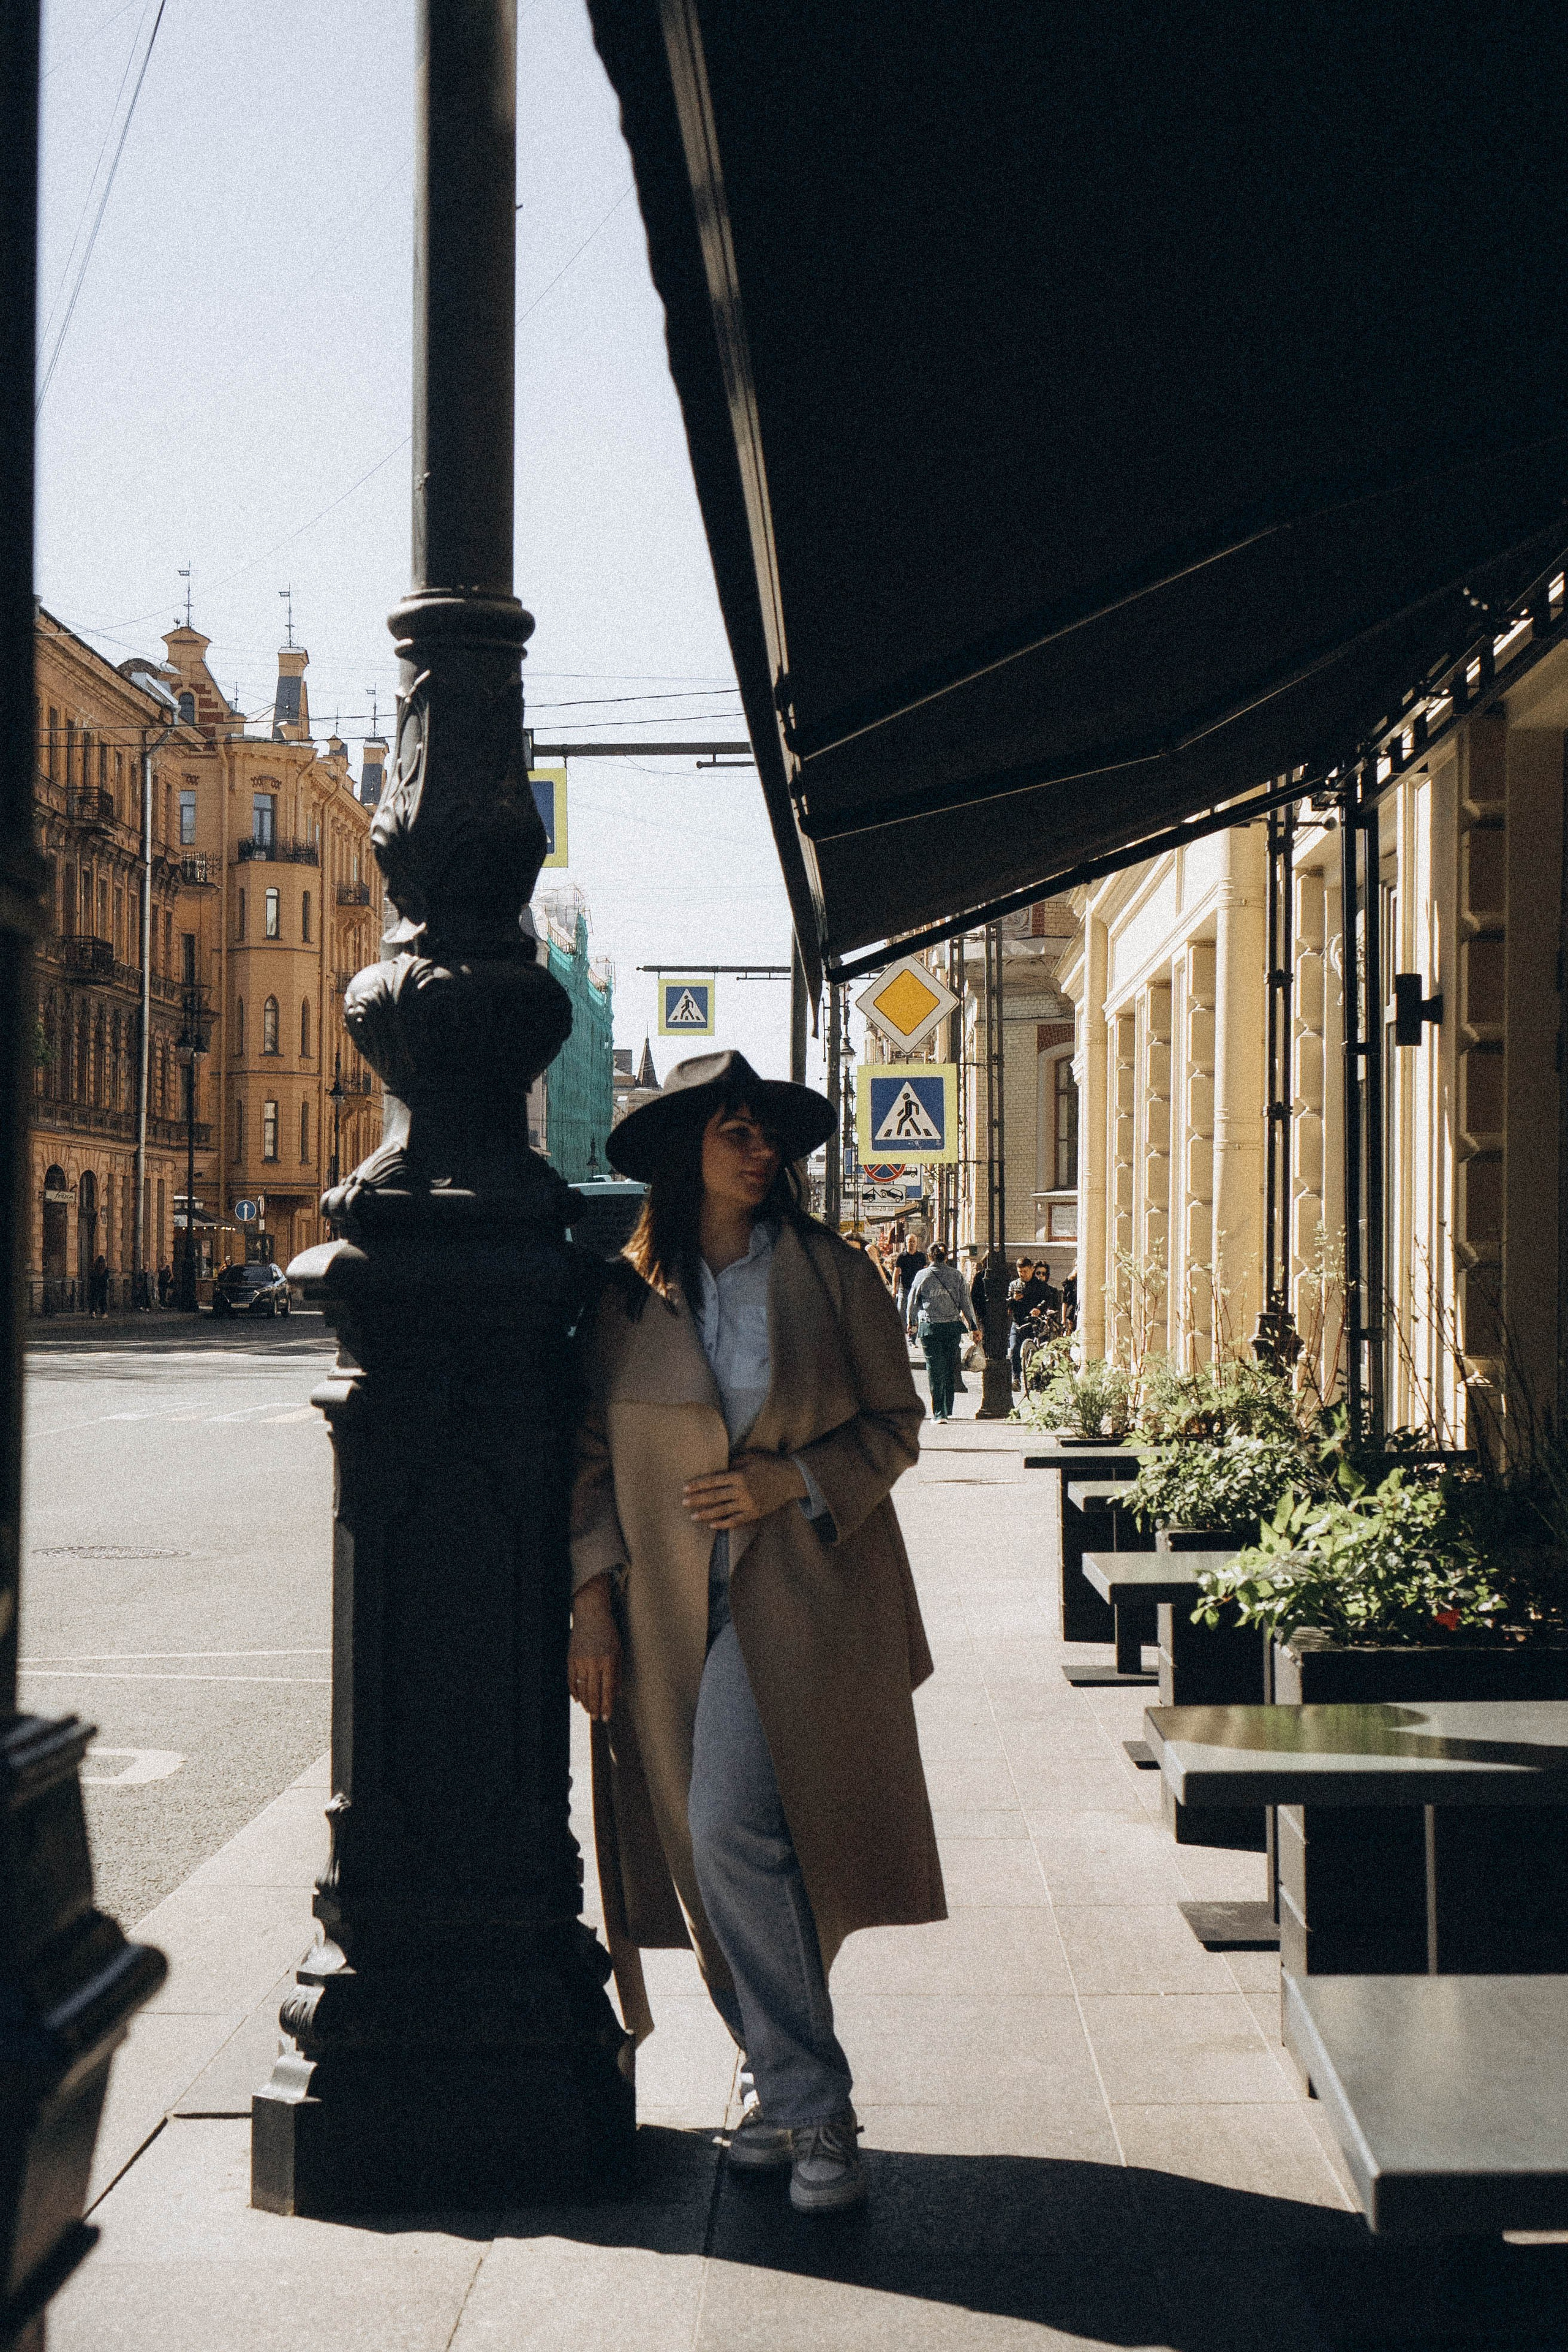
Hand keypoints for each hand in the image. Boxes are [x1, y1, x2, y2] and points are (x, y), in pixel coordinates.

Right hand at [568, 1574, 621, 1721]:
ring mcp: (580, 1660)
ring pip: (581, 1688)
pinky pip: (571, 1680)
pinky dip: (574, 1691)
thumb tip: (617, 1694)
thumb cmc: (608, 1632)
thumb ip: (617, 1674)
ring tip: (590, 1712)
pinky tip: (578, 1700)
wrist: (591, 1614)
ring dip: (586, 1702)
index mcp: (609, 1660)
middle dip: (596, 1708)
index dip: (607, 1705)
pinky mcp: (570, 1658)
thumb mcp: (618, 1651)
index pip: (608, 1689)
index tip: (607, 1717)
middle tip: (598, 1719)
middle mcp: (594, 1662)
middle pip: (593, 1691)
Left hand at [683, 1453, 806, 1530]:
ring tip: (693, 1517)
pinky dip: (724, 1524)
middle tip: (683, 1503)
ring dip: (706, 1514)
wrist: (791, 1479)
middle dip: (697, 1500)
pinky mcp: (754, 1513)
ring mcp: (748, 1504)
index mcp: (739, 1475)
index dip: (698, 1484)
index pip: (714, 1481)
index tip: (685, 1487)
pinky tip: (712, 1526)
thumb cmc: (770, 1464)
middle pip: (714, 1497)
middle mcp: (742, 1491)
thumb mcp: (752, 1457)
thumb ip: (734, 1462)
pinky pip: (736, 1521)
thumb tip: (719, 1466)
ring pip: (723, 1510)